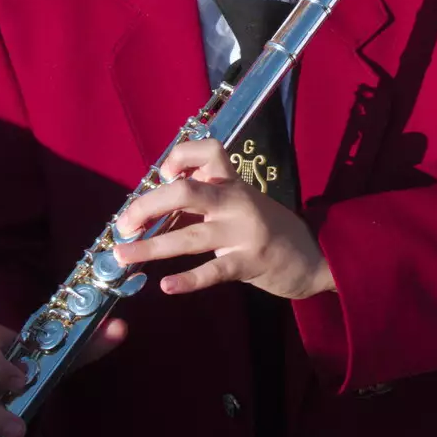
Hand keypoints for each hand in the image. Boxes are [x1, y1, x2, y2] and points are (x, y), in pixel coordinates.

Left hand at [112, 139, 333, 300]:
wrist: (314, 256)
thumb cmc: (269, 229)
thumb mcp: (242, 203)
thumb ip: (208, 197)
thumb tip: (158, 202)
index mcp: (233, 183)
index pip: (208, 150)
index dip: (179, 157)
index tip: (162, 175)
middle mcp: (236, 201)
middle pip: (185, 192)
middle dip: (146, 206)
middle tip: (123, 224)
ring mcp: (243, 232)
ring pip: (190, 237)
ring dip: (151, 247)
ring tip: (123, 256)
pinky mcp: (250, 262)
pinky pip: (214, 271)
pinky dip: (188, 280)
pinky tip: (166, 286)